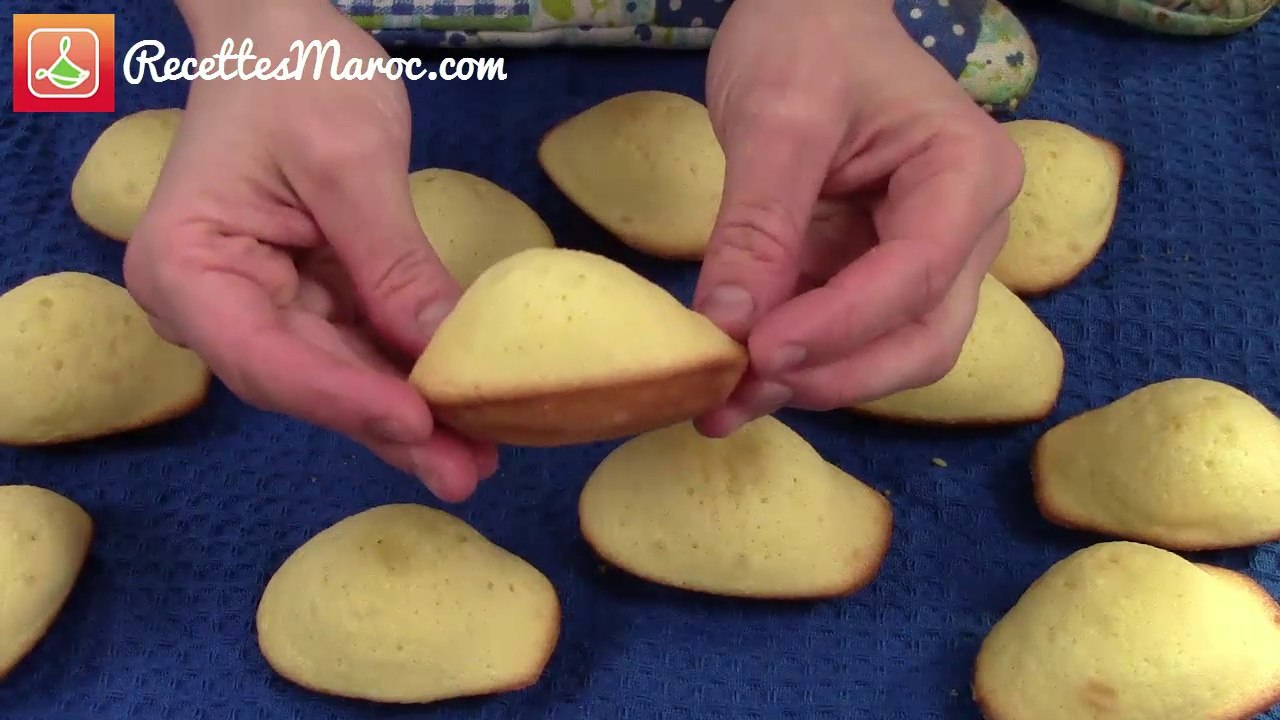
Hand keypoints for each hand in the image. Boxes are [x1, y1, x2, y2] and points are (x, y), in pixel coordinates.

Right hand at [125, 0, 495, 500]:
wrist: (281, 37)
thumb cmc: (296, 75)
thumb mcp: (347, 162)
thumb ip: (391, 262)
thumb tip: (443, 352)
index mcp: (187, 268)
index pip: (264, 355)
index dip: (342, 398)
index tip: (416, 421)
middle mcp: (214, 304)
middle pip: (306, 381)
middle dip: (389, 425)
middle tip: (465, 472)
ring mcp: (263, 305)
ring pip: (339, 377)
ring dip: (407, 415)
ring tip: (476, 458)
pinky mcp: (309, 300)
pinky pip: (360, 349)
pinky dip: (409, 375)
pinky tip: (460, 412)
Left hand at [692, 0, 1024, 435]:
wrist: (808, 13)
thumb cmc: (807, 41)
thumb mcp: (775, 122)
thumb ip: (757, 227)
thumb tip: (728, 330)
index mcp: (968, 173)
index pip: (915, 274)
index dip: (838, 327)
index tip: (758, 351)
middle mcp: (968, 229)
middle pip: (923, 338)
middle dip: (833, 374)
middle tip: (739, 392)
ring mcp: (928, 256)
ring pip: (889, 352)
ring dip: (810, 383)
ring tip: (723, 402)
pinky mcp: (876, 271)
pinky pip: (846, 336)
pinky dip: (794, 363)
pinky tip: (734, 381)